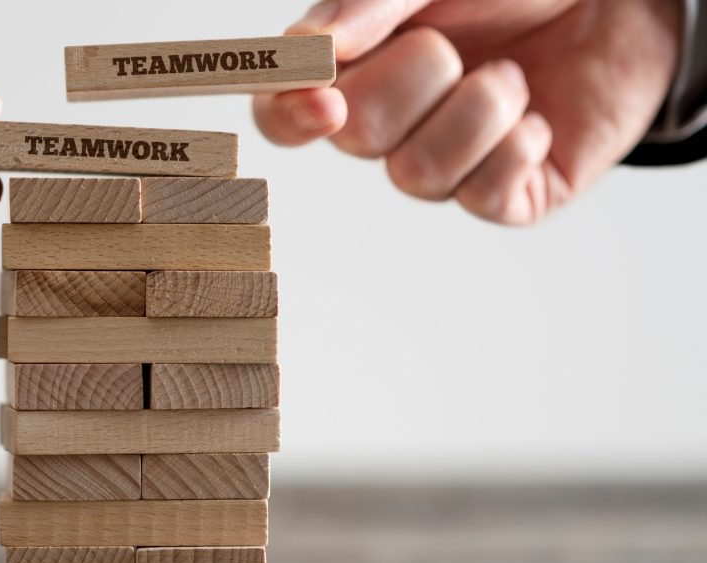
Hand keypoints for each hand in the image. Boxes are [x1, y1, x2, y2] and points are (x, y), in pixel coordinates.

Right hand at [254, 0, 680, 224]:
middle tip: (451, 48)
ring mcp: (448, 165)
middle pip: (353, 138)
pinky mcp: (506, 195)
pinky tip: (536, 114)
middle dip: (408, 83)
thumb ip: (369, 6)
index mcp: (357, 69)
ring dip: (474, 111)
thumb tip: (314, 48)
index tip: (321, 98)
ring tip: (511, 76)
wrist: (625, 1)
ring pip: (416, 174)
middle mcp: (392, 125)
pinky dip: (513, 146)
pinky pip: (481, 197)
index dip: (289, 114)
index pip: (284, 115)